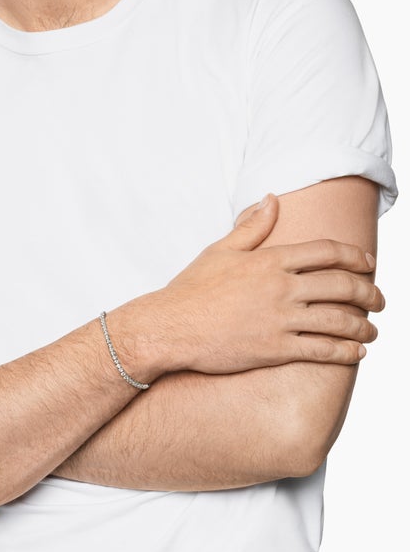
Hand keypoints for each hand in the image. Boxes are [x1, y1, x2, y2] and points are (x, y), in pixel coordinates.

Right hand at [152, 194, 383, 374]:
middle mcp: (282, 288)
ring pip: (338, 320)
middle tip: (379, 299)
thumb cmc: (191, 290)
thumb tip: (271, 199)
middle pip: (342, 285)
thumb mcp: (220, 250)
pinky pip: (321, 350)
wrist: (170, 327)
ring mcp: (280, 319)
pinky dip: (345, 351)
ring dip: (363, 325)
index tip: (368, 263)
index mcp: (270, 260)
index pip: (326, 252)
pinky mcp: (275, 349)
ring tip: (373, 330)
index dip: (354, 256)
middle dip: (369, 292)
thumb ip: (251, 225)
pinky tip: (356, 352)